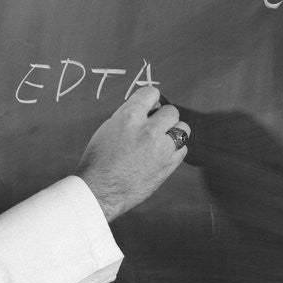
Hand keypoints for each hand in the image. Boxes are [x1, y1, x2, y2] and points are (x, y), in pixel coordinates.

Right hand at [75, 86, 190, 222]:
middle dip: (162, 116)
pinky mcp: (169, 165)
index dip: (150, 99)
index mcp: (130, 116)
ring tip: (161, 139)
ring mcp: (161, 148)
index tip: (148, 106)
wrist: (100, 190)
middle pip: (171, 110)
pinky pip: (183, 148)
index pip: (152, 93)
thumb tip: (148, 109)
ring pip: (183, 128)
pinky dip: (175, 149)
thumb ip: (130, 115)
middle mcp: (149, 129)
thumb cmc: (99, 159)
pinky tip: (162, 153)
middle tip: (153, 126)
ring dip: (173, 131)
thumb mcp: (108, 128)